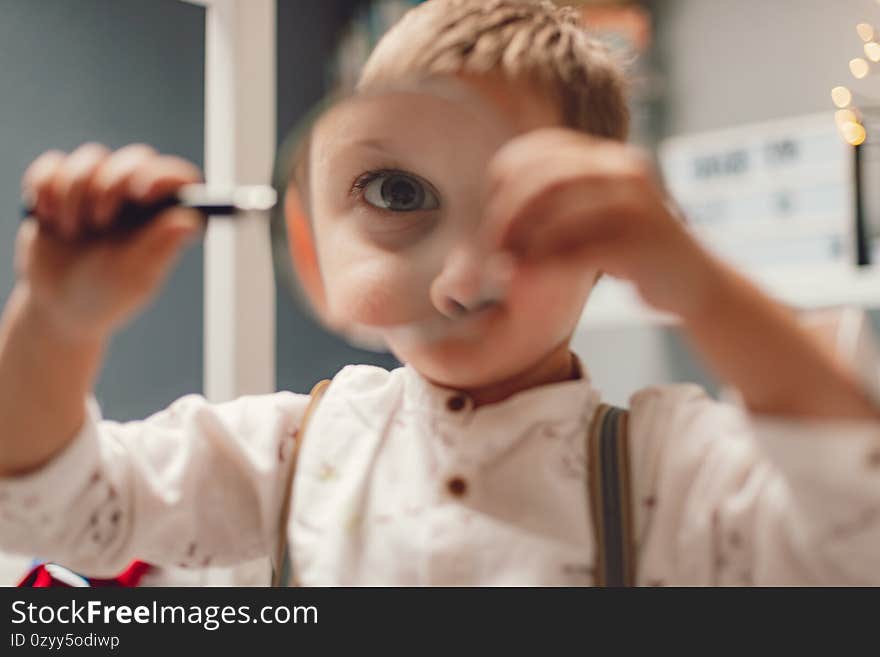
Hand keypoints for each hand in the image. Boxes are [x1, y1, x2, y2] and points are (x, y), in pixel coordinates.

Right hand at [16, 143, 203, 341]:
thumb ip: (161, 245)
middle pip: (137, 158)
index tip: (142, 191)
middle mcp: (136, 197)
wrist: (57, 306)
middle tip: (100, 221)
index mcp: (163, 216)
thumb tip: (190, 219)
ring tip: (72, 232)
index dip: (164, 175)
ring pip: (92, 157)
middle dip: (112, 183)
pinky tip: (49, 219)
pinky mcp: (61, 185)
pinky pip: (53, 164)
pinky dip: (45, 188)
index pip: (178, 178)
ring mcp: (99, 187)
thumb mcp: (136, 276)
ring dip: (75, 194)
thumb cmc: (107, 295)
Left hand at [485, 128, 720, 318]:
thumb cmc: (632, 253)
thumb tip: (493, 208)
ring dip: (518, 240)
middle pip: (541, 178)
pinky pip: (576, 247)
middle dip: (503, 215)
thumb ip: (557, 204)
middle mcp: (620, 168)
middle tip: (486, 249)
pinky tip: (524, 280)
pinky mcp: (640, 240)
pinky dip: (542, 264)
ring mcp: (633, 201)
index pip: (536, 150)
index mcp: (605, 157)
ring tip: (501, 267)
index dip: (500, 182)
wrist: (693, 284)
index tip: (486, 217)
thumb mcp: (595, 216)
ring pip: (555, 209)